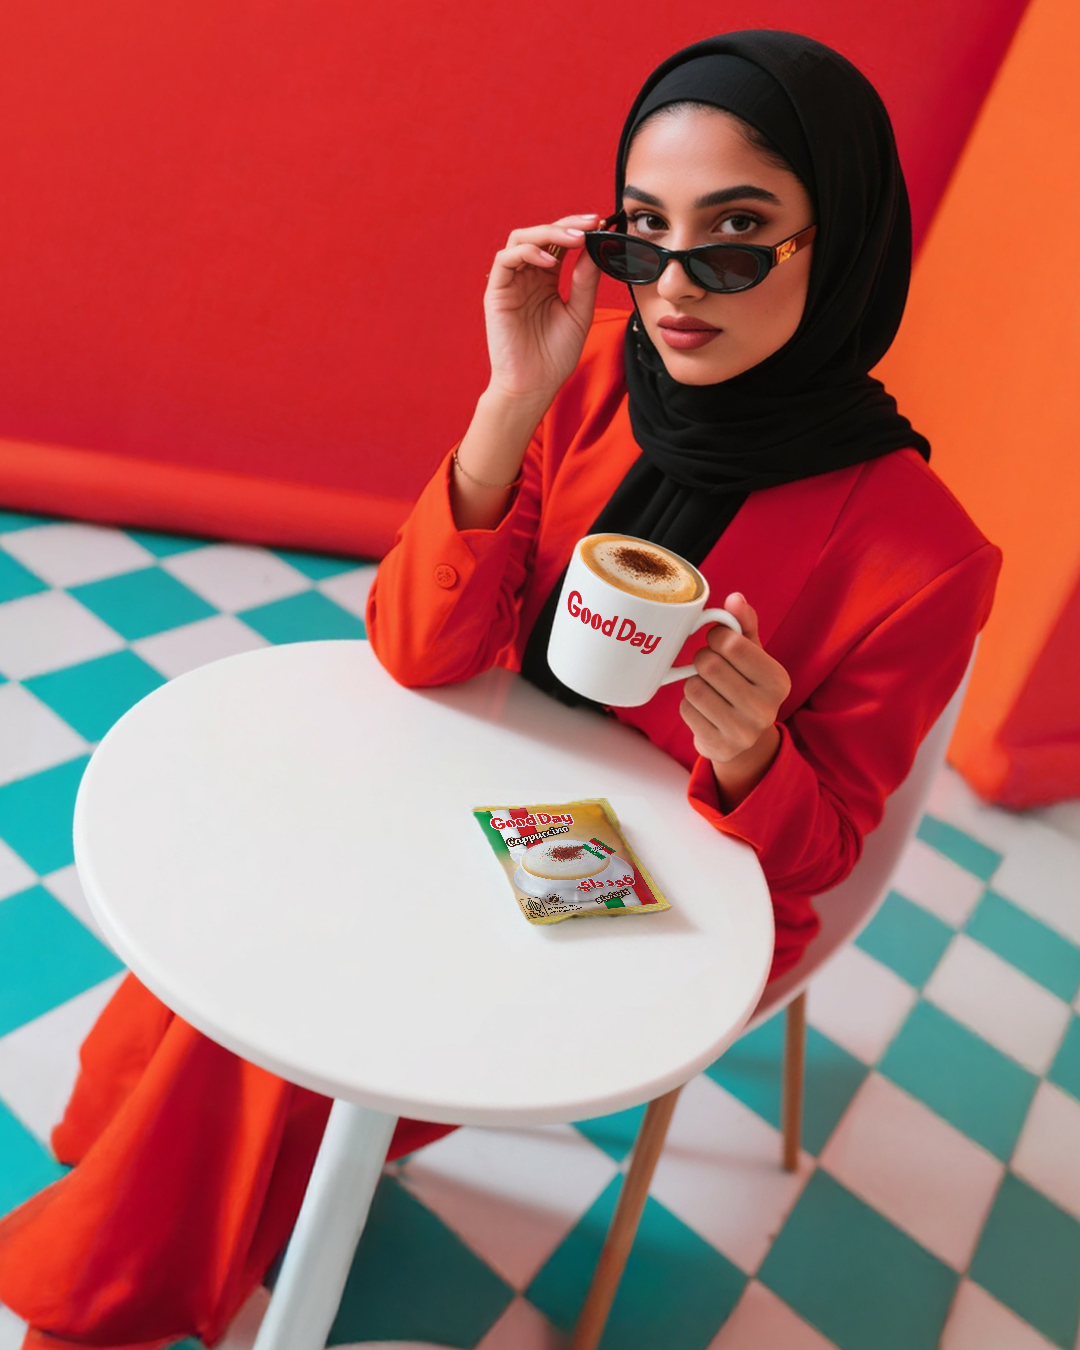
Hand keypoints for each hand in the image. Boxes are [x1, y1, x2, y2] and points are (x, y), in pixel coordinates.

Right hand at [483, 213, 603, 404]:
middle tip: (591, 224)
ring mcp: (511, 282)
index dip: (578, 229)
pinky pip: (505, 259)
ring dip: (548, 233)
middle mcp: (527, 276)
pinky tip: (550, 261)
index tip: (601, 224)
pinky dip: (527, 252)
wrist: (534, 385)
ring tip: (575, 240)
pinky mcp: (496, 292)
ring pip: (521, 238)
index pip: (560, 243)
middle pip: (541, 234)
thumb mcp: (579, 313)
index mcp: (547, 280)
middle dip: (567, 225)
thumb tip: (597, 248)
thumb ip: (586, 281)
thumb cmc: (554, 356)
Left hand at [679, 593, 790, 806]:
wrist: (746, 742)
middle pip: (709, 664)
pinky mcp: (718, 747)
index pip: (732, 643)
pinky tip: (704, 709)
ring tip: (709, 689)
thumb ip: (745, 625)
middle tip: (710, 666)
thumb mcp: (753, 655)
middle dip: (703, 659)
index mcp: (778, 680)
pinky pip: (686, 710)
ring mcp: (742, 731)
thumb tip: (735, 598)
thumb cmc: (746, 686)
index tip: (718, 642)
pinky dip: (689, 705)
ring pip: (693, 687)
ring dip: (694, 683)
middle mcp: (765, 708)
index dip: (716, 636)